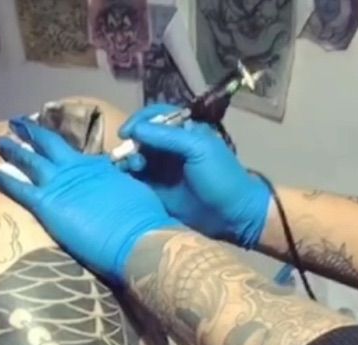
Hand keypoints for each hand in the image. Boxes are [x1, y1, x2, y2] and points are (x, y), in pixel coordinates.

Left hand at [0, 117, 181, 284]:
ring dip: (12, 149)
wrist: (136, 235)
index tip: (47, 134)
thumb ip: (119, 186)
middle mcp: (76, 168)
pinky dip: (4, 180)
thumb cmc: (144, 220)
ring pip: (29, 160)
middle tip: (16, 123)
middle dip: (30, 132)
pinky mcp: (46, 203)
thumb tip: (118, 188)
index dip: (57, 142)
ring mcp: (60, 183)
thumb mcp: (134, 193)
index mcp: (98, 166)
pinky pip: (18, 187)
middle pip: (48, 144)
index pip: (73, 151)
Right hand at [119, 104, 271, 248]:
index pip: (156, 117)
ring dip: (128, 159)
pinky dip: (128, 177)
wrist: (231, 215)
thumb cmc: (221, 177)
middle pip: (142, 138)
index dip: (140, 121)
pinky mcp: (157, 190)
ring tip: (132, 167)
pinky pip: (136, 179)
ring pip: (136, 158)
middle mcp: (170, 148)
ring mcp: (162, 170)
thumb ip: (168, 136)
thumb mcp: (199, 149)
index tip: (128, 132)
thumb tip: (136, 130)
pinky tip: (126, 178)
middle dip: (132, 143)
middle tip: (132, 156)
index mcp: (184, 132)